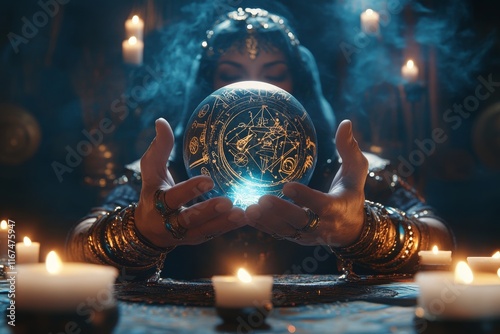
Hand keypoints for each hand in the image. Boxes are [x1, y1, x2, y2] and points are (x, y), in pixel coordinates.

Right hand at [135, 118, 245, 247]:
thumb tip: (161, 121)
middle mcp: (170, 222)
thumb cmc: (153, 190)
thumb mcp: (152, 170)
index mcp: (157, 202)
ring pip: (206, 230)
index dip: (190, 190)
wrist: (148, 229)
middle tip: (228, 201)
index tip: (208, 180)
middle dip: (208, 211)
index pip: (173, 197)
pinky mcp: (198, 238)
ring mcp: (185, 234)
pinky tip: (247, 216)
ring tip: (243, 213)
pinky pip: (215, 233)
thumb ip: (160, 148)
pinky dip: (230, 226)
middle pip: (190, 218)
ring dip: (225, 222)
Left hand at [246, 120, 367, 246]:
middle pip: (300, 221)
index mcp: (337, 208)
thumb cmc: (351, 193)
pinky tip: (245, 215)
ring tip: (249, 209)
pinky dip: (261, 226)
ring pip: (285, 231)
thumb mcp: (356, 172)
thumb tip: (346, 123)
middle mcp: (322, 225)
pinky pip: (276, 233)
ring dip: (266, 221)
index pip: (322, 205)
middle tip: (263, 198)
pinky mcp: (295, 237)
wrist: (350, 229)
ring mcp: (306, 234)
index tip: (288, 185)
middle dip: (281, 211)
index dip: (305, 197)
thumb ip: (349, 150)